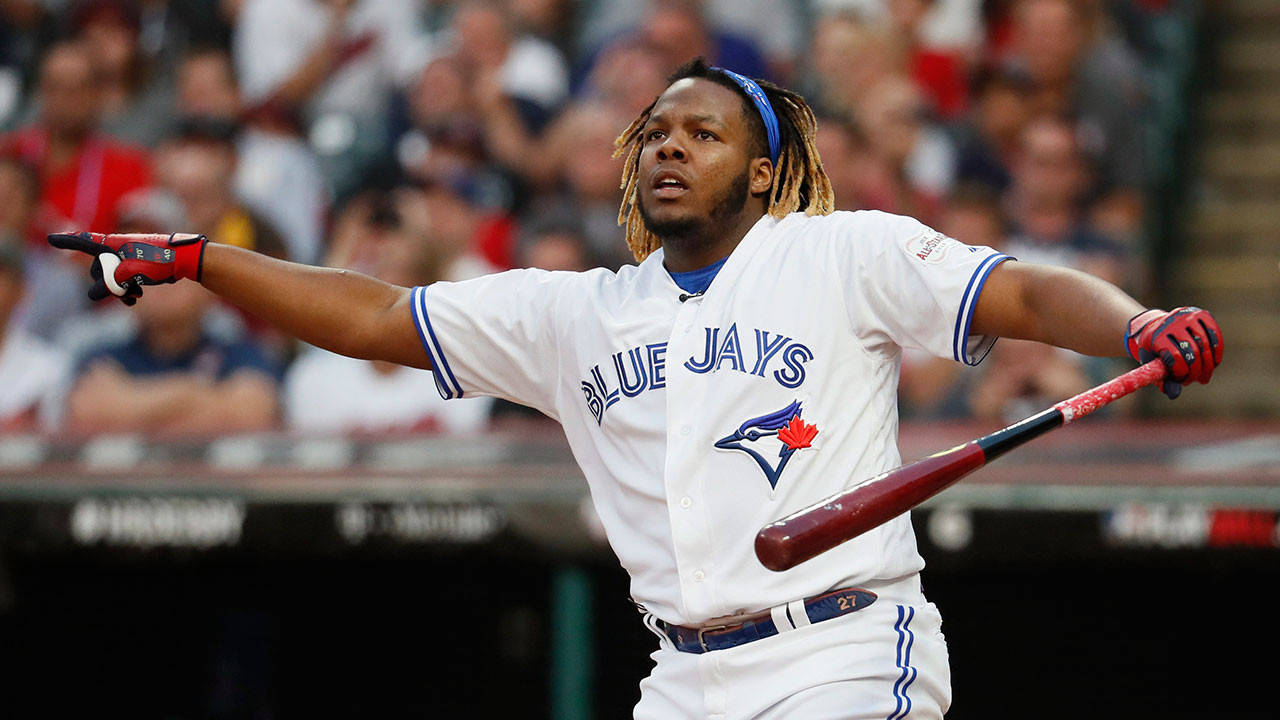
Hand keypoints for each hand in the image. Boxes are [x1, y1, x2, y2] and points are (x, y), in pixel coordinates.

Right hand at [47, 232, 206, 305]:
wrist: (186, 260)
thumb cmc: (158, 261)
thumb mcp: (128, 274)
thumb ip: (106, 285)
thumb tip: (94, 294)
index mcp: (112, 244)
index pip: (84, 243)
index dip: (67, 242)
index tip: (51, 239)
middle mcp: (117, 248)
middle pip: (98, 270)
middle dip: (107, 285)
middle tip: (127, 294)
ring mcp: (128, 256)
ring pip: (112, 278)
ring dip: (119, 291)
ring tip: (134, 299)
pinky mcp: (138, 265)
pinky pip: (124, 279)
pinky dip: (127, 289)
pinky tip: (137, 297)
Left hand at [1125, 307, 1223, 398]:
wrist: (1154, 325)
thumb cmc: (1154, 351)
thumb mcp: (1152, 365)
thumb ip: (1162, 380)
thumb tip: (1174, 394)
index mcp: (1157, 336)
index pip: (1176, 357)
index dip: (1183, 372)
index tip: (1183, 380)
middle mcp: (1172, 323)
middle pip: (1193, 352)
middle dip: (1198, 371)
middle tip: (1199, 380)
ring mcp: (1187, 316)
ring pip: (1205, 344)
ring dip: (1209, 364)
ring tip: (1205, 375)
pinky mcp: (1201, 314)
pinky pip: (1214, 334)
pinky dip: (1217, 350)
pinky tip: (1215, 362)